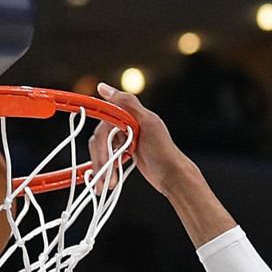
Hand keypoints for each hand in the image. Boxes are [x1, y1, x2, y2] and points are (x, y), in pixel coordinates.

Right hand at [94, 84, 202, 201]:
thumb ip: (128, 103)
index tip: (98, 151)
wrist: (173, 176)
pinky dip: (106, 169)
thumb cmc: (164, 152)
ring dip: (102, 167)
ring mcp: (124, 138)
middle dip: (101, 157)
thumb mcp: (148, 123)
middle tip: (104, 175)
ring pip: (101, 149)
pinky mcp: (124, 151)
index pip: (104, 121)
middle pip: (100, 138)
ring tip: (106, 184)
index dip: (100, 138)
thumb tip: (103, 87)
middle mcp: (125, 124)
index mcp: (130, 114)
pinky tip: (108, 180)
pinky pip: (107, 157)